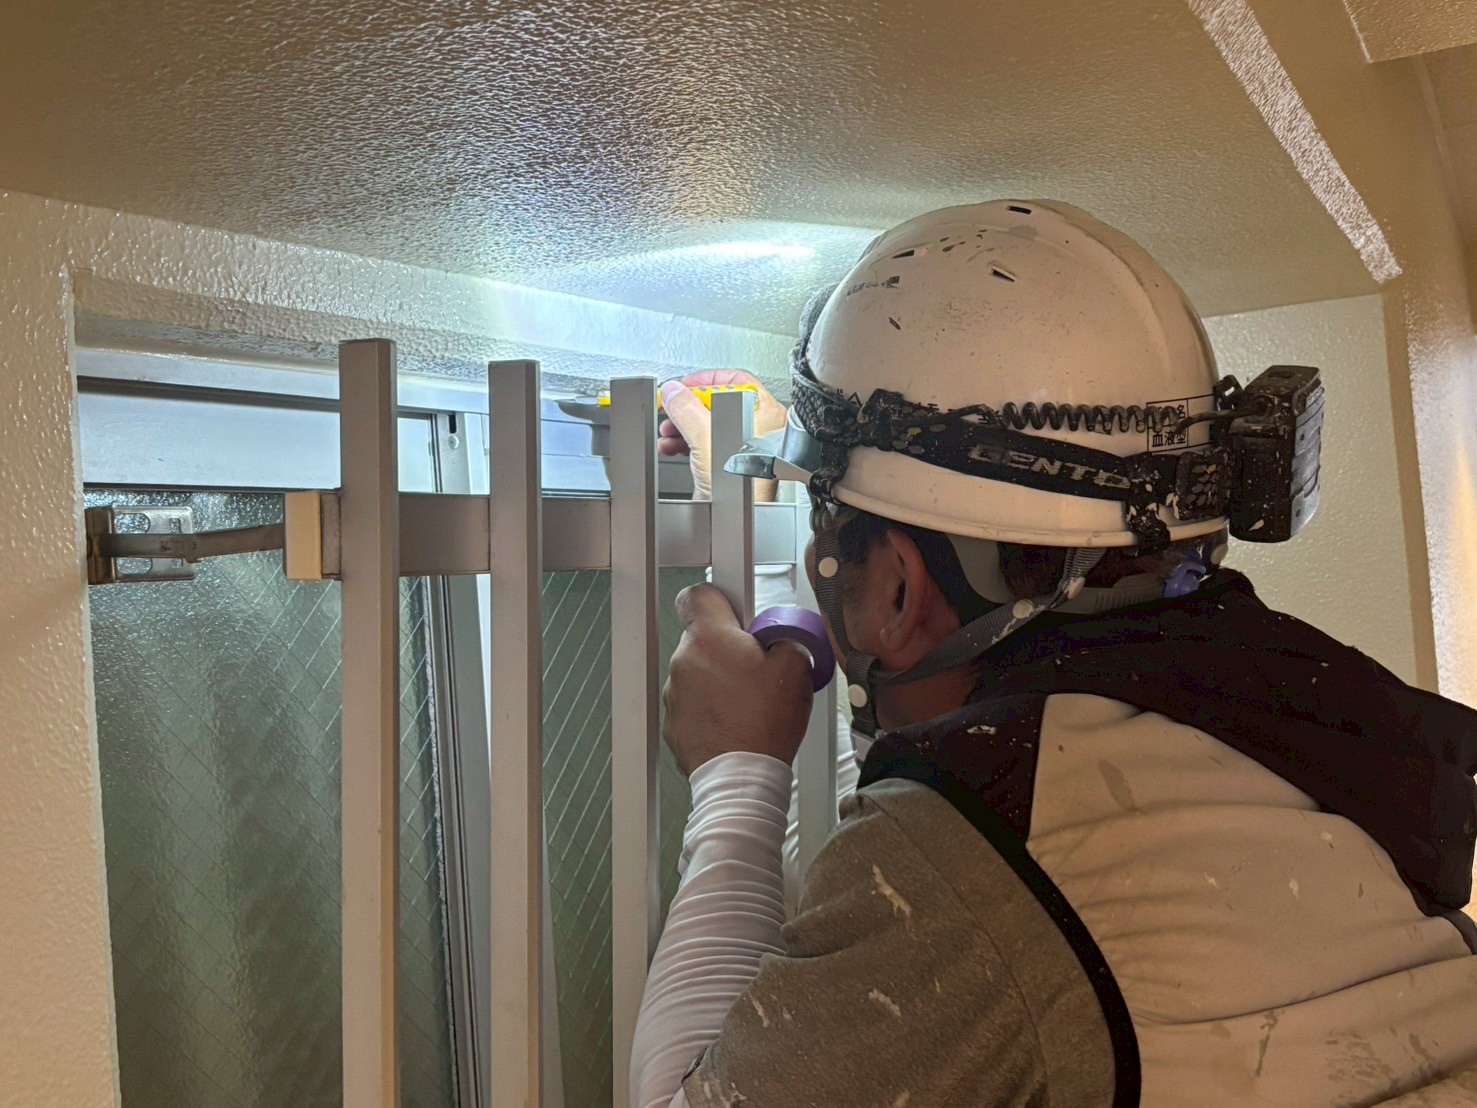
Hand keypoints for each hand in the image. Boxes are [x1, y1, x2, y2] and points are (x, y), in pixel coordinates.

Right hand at [657, 370, 787, 501]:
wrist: (737, 519)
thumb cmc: (742, 485)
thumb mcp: (706, 436)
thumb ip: (687, 409)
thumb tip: (673, 392)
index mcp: (764, 413)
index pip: (735, 381)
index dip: (706, 380)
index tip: (684, 385)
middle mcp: (758, 429)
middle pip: (717, 404)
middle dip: (688, 407)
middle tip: (672, 407)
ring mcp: (744, 447)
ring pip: (709, 425)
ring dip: (683, 427)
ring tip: (668, 431)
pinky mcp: (730, 464)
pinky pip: (706, 444)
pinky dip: (687, 443)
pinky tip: (672, 446)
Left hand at [663, 584, 813, 775]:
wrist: (743, 777)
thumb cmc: (764, 724)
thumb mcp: (796, 668)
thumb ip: (785, 638)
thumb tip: (781, 638)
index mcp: (710, 638)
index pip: (696, 595)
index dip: (718, 597)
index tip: (733, 608)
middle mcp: (684, 662)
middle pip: (703, 639)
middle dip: (728, 647)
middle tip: (757, 666)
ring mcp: (675, 695)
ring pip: (698, 673)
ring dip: (719, 680)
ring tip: (749, 702)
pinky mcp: (674, 724)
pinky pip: (694, 704)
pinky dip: (711, 709)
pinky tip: (736, 722)